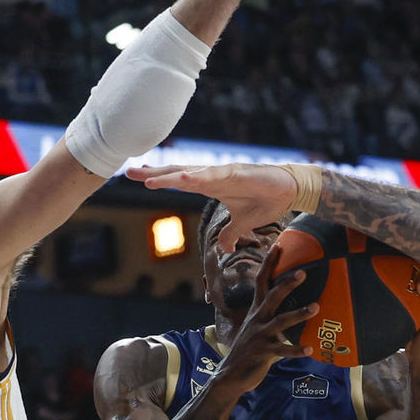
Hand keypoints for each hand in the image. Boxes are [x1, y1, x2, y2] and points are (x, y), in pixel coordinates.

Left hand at [127, 164, 295, 253]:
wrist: (291, 191)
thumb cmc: (266, 201)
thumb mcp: (243, 223)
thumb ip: (231, 234)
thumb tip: (225, 248)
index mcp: (211, 185)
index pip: (179, 180)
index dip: (159, 179)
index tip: (137, 178)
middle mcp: (213, 176)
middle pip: (177, 173)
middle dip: (153, 173)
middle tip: (128, 172)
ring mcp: (223, 173)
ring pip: (191, 173)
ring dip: (169, 176)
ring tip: (147, 180)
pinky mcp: (237, 173)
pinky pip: (215, 175)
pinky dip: (199, 175)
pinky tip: (183, 176)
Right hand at [209, 245, 319, 394]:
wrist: (230, 374)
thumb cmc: (250, 350)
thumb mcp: (259, 328)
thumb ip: (277, 319)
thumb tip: (299, 313)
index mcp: (256, 310)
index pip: (261, 281)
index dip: (269, 263)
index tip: (278, 245)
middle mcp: (257, 319)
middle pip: (272, 296)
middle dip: (287, 283)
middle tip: (304, 272)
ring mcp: (259, 335)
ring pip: (281, 322)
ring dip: (299, 314)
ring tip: (316, 307)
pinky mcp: (263, 353)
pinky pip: (282, 351)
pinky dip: (296, 350)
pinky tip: (310, 349)